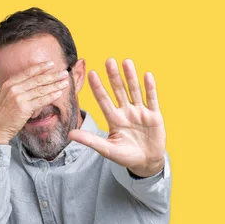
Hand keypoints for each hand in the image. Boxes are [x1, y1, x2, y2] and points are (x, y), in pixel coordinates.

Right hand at [0, 61, 69, 144]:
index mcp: (7, 84)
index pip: (27, 73)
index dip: (40, 68)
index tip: (50, 64)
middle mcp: (13, 89)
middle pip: (36, 80)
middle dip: (52, 76)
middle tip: (63, 72)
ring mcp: (18, 98)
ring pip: (41, 89)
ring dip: (55, 85)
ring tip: (65, 81)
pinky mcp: (24, 108)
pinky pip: (41, 100)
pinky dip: (51, 96)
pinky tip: (59, 93)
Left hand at [68, 58, 165, 177]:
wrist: (146, 163)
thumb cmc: (125, 156)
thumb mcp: (106, 149)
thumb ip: (90, 140)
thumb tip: (69, 134)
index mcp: (114, 119)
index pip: (104, 100)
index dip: (98, 87)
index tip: (91, 73)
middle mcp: (126, 112)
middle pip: (119, 91)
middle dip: (114, 77)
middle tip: (108, 60)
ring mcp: (140, 113)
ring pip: (134, 91)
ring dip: (131, 77)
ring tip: (126, 62)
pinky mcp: (154, 116)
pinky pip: (152, 99)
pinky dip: (150, 88)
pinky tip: (147, 75)